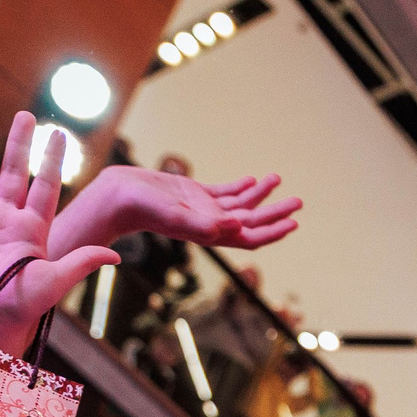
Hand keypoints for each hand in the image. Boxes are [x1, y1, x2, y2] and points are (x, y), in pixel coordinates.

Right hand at [0, 115, 118, 355]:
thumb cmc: (20, 308)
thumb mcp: (53, 282)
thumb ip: (81, 263)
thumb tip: (116, 256)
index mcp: (32, 229)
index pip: (45, 185)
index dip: (51, 159)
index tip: (59, 134)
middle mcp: (5, 220)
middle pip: (14, 173)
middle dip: (20, 144)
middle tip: (27, 115)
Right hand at [52, 165, 300, 257]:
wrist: (117, 196)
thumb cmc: (143, 209)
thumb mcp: (176, 215)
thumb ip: (205, 224)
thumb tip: (236, 225)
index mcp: (210, 233)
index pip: (250, 236)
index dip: (273, 231)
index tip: (293, 223)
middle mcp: (210, 222)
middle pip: (251, 220)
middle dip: (275, 212)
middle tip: (299, 201)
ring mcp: (203, 208)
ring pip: (240, 203)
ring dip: (261, 195)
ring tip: (278, 180)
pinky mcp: (193, 193)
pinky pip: (223, 192)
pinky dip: (240, 187)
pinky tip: (253, 180)